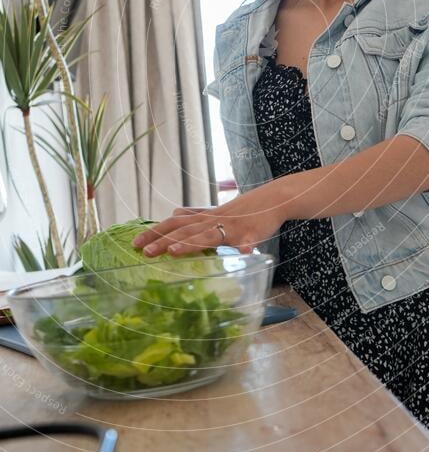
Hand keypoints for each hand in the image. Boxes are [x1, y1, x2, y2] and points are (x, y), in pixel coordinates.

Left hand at [131, 181, 289, 257]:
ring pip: (209, 235)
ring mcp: (232, 228)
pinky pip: (250, 241)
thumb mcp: (215, 211)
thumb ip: (195, 213)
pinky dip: (246, 246)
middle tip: (145, 252)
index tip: (134, 243)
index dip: (154, 232)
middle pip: (185, 230)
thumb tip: (174, 212)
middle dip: (164, 241)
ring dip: (191, 243)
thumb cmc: (243, 209)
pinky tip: (244, 252)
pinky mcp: (252, 233)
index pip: (174, 224)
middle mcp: (214, 221)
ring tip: (174, 251)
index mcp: (204, 218)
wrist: (271, 199)